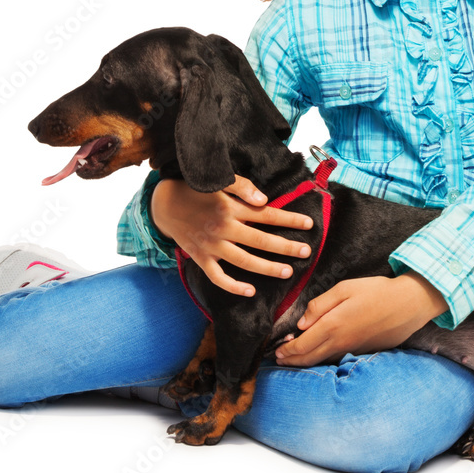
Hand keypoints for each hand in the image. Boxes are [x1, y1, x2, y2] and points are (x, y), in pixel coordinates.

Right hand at [150, 175, 313, 296]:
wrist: (164, 204)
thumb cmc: (196, 190)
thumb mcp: (219, 181)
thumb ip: (243, 187)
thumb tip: (264, 200)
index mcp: (230, 208)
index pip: (267, 215)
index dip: (289, 219)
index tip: (309, 224)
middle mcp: (223, 228)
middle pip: (261, 241)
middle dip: (286, 247)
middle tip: (306, 252)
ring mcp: (211, 246)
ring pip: (244, 261)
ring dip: (267, 268)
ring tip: (287, 272)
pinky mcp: (201, 258)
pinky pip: (218, 277)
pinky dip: (233, 286)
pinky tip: (250, 291)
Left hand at [273, 272, 448, 366]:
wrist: (409, 304)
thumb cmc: (377, 291)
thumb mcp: (345, 288)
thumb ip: (320, 305)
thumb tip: (302, 323)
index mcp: (333, 325)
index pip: (302, 344)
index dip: (287, 351)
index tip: (277, 352)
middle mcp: (341, 342)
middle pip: (310, 358)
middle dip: (292, 360)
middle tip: (279, 360)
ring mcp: (353, 350)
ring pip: (323, 360)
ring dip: (306, 362)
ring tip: (295, 360)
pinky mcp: (364, 351)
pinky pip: (338, 358)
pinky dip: (323, 359)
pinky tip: (320, 355)